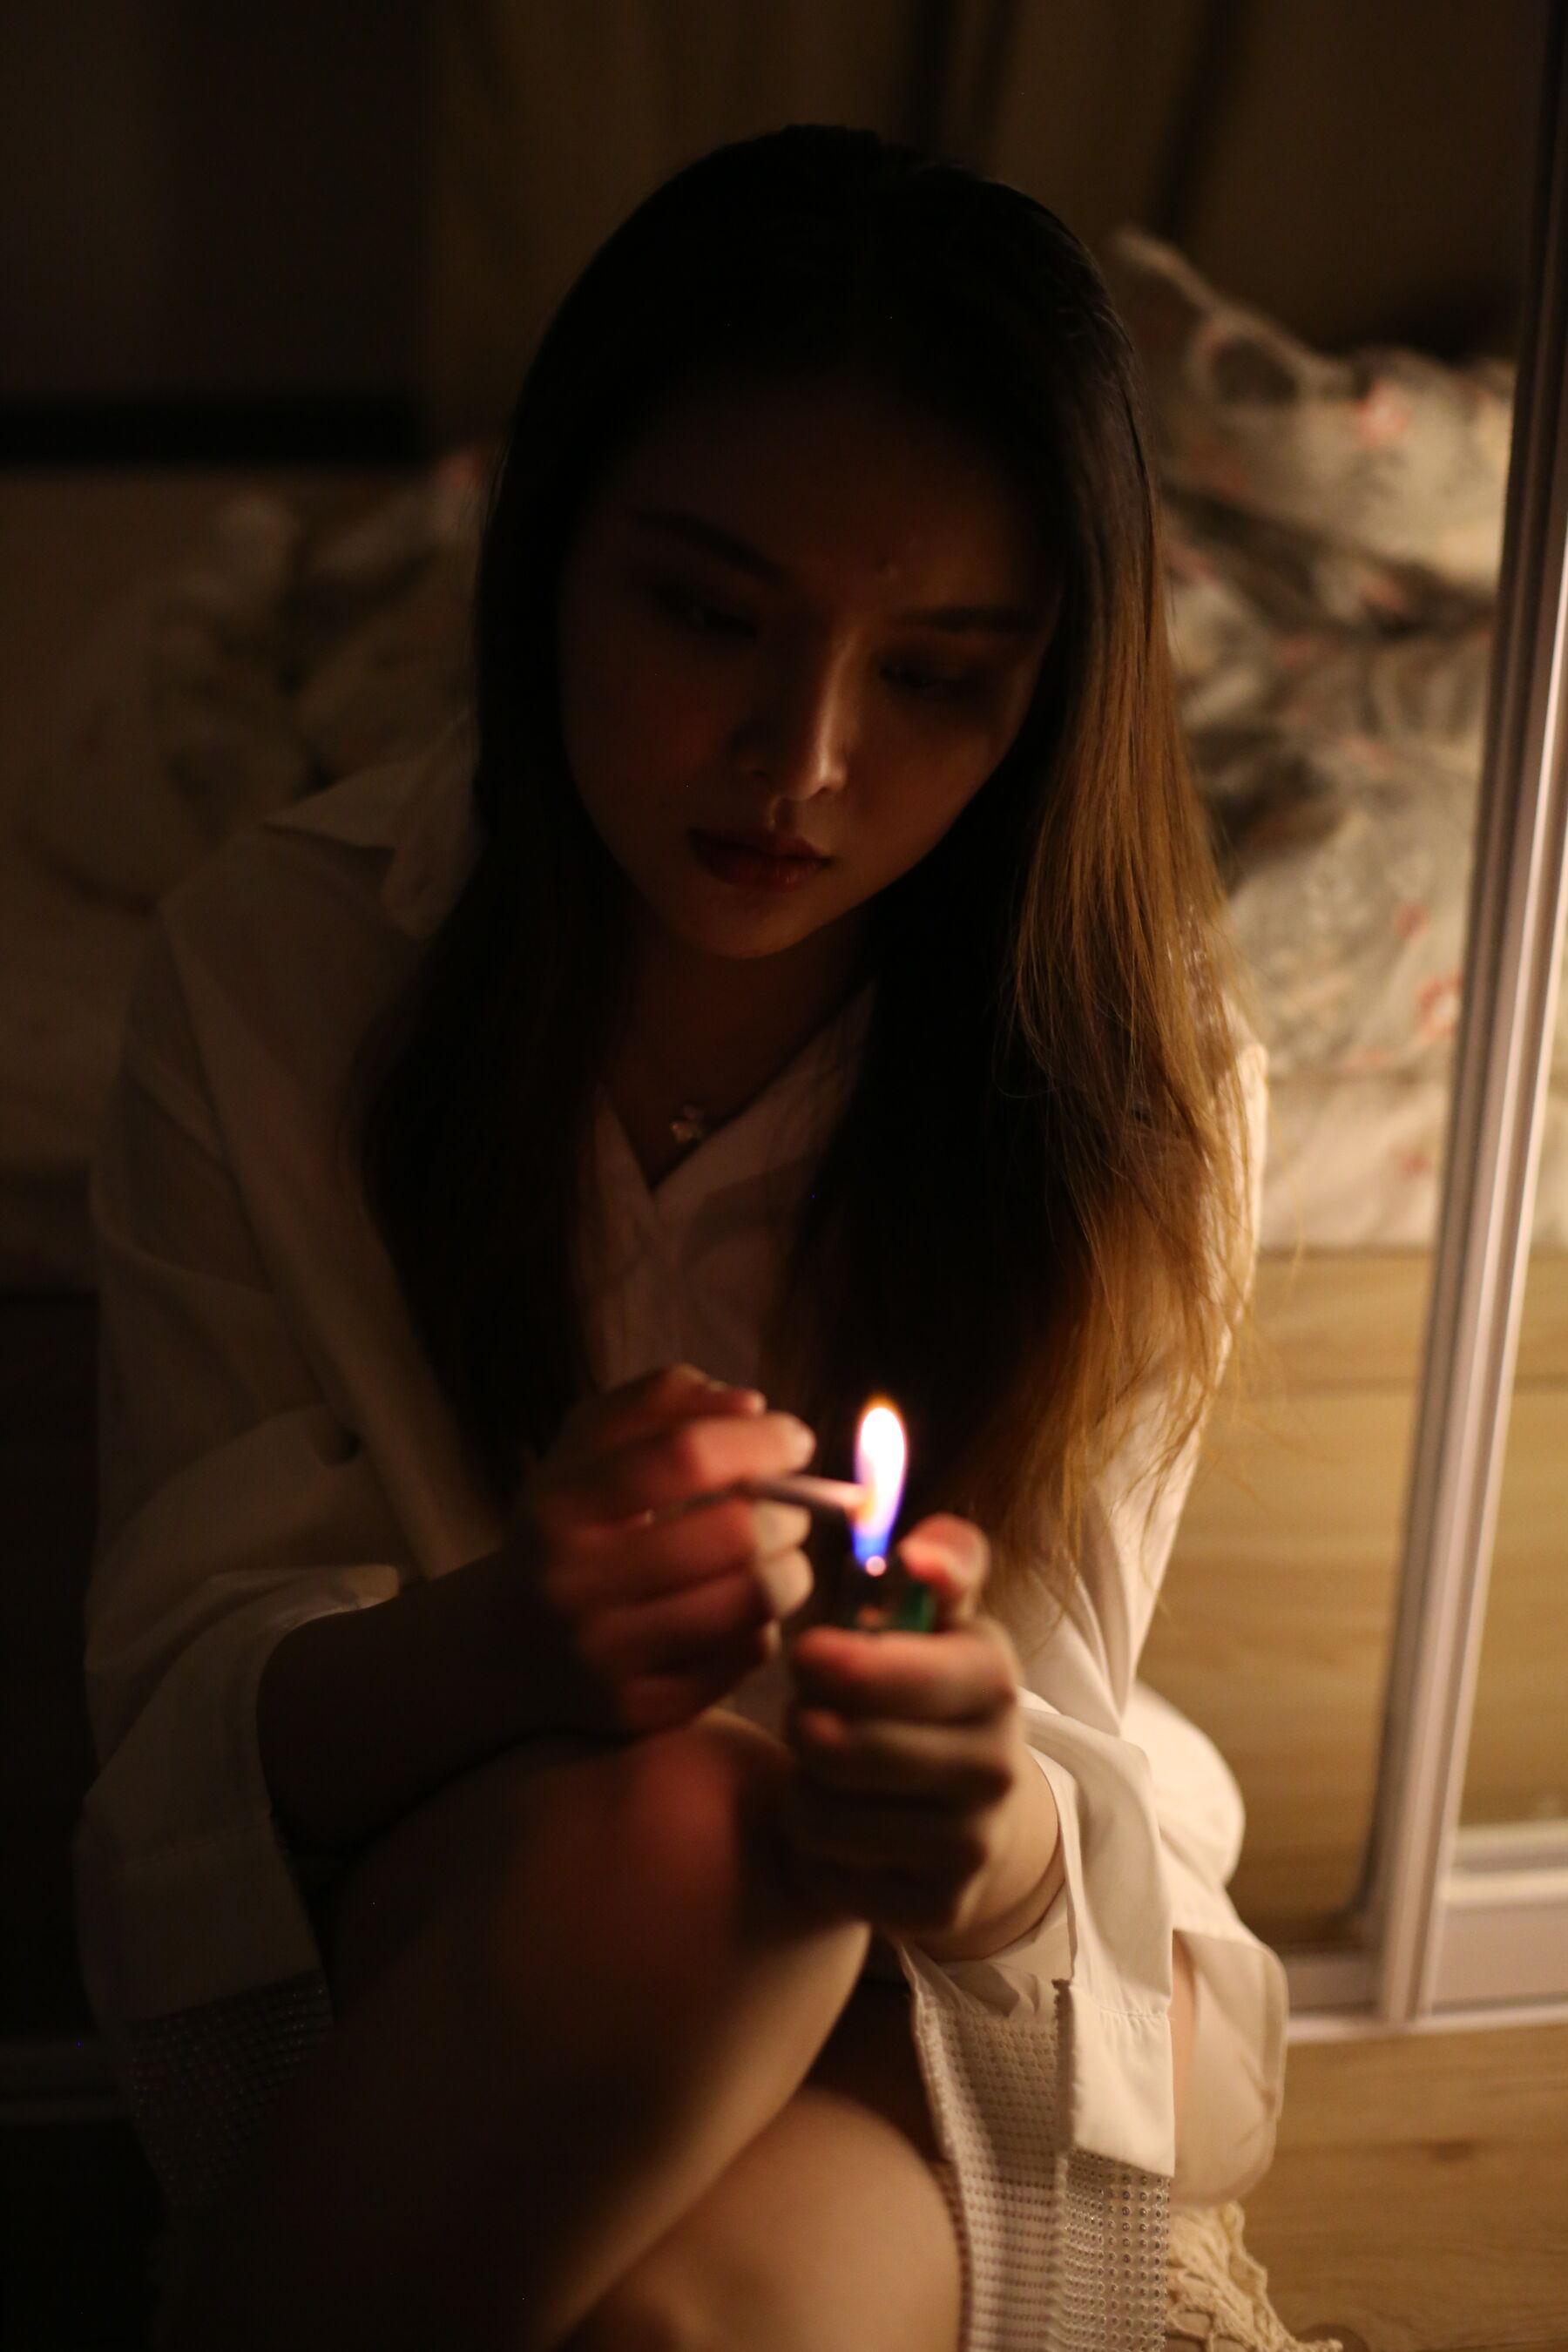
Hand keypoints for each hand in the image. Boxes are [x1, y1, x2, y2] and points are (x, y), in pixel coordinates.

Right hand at [509, 1362, 817, 1739]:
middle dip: (788, 1511)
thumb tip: (751, 1407)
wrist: (505, 1644)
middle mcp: (576, 1586)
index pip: (685, 1456)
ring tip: (775, 1553)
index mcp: (562, 1506)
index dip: (759, 1441)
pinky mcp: (641, 1709)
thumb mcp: (587, 1445)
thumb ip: (661, 1400)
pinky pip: (746, 1656)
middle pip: (733, 1534)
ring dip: (790, 1567)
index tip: (795, 1439)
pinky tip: (739, 1606)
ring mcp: (608, 1658)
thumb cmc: (568, 1522)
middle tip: (790, 1506)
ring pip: (754, 1602)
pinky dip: (762, 1622)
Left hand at [777, 1513, 1047, 1946]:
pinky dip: (815, 1850)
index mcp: (993, 1676)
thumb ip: (942, 1563)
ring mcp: (971, 1844)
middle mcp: (996, 1764)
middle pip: (839, 1744)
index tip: (809, 1653)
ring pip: (821, 1811)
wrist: (980, 1818)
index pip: (913, 1669)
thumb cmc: (928, 1692)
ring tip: (827, 1770)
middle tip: (809, 1710)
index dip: (848, 1664)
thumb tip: (922, 1552)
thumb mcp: (942, 1619)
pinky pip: (825, 1873)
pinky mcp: (937, 1908)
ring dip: (802, 1786)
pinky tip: (844, 1830)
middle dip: (802, 1720)